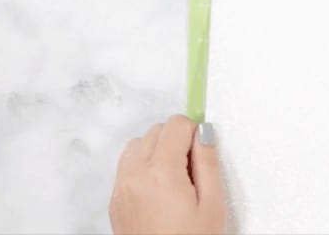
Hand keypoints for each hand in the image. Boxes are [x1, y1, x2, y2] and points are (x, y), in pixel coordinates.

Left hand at [110, 115, 227, 234]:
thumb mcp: (212, 203)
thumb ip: (208, 162)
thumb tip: (204, 132)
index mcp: (161, 173)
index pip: (175, 125)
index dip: (194, 133)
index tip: (202, 149)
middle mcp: (135, 176)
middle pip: (155, 132)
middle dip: (176, 142)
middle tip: (192, 171)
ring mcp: (121, 189)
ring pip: (137, 146)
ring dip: (156, 152)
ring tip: (175, 179)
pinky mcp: (115, 201)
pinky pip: (126, 167)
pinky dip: (142, 167)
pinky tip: (160, 191)